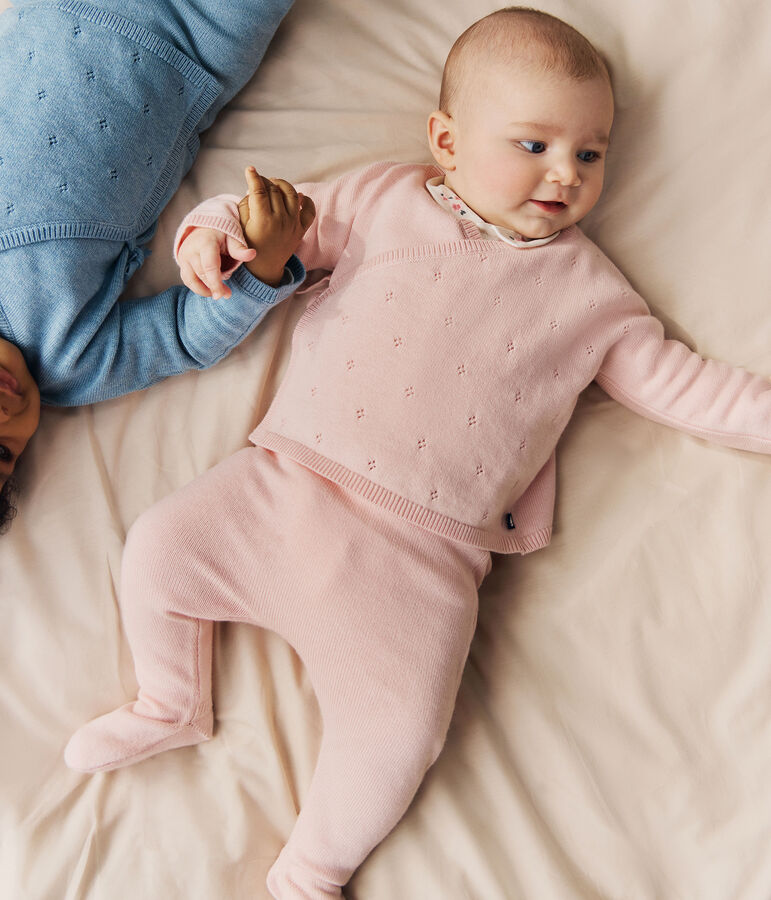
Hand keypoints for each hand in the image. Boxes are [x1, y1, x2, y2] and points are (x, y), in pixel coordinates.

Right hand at [177, 227, 256, 299]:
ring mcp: (184, 257)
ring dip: (205, 290)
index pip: (209, 266)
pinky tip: (209, 289)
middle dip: (214, 287)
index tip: (223, 295)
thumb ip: (240, 249)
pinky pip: (187, 280)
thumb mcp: (232, 238)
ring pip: (191, 280)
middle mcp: (191, 250)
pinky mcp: (181, 263)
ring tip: (218, 292)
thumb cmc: (221, 234)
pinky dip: (198, 287)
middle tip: (227, 294)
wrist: (204, 227)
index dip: (215, 282)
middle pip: (201, 275)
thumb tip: (252, 254)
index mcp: (205, 243)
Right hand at [238, 167, 315, 285]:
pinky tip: (298, 197)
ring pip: (292, 194)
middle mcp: (281, 220)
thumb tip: (254, 189)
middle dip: (265, 180)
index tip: (250, 170)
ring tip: (274, 184)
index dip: (254, 177)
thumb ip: (246, 205)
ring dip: (282, 184)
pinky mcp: (302, 229)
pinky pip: (309, 210)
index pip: (260, 190)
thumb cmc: (250, 245)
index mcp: (263, 220)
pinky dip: (306, 200)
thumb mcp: (241, 225)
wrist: (265, 267)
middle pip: (274, 189)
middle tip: (259, 181)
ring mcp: (294, 224)